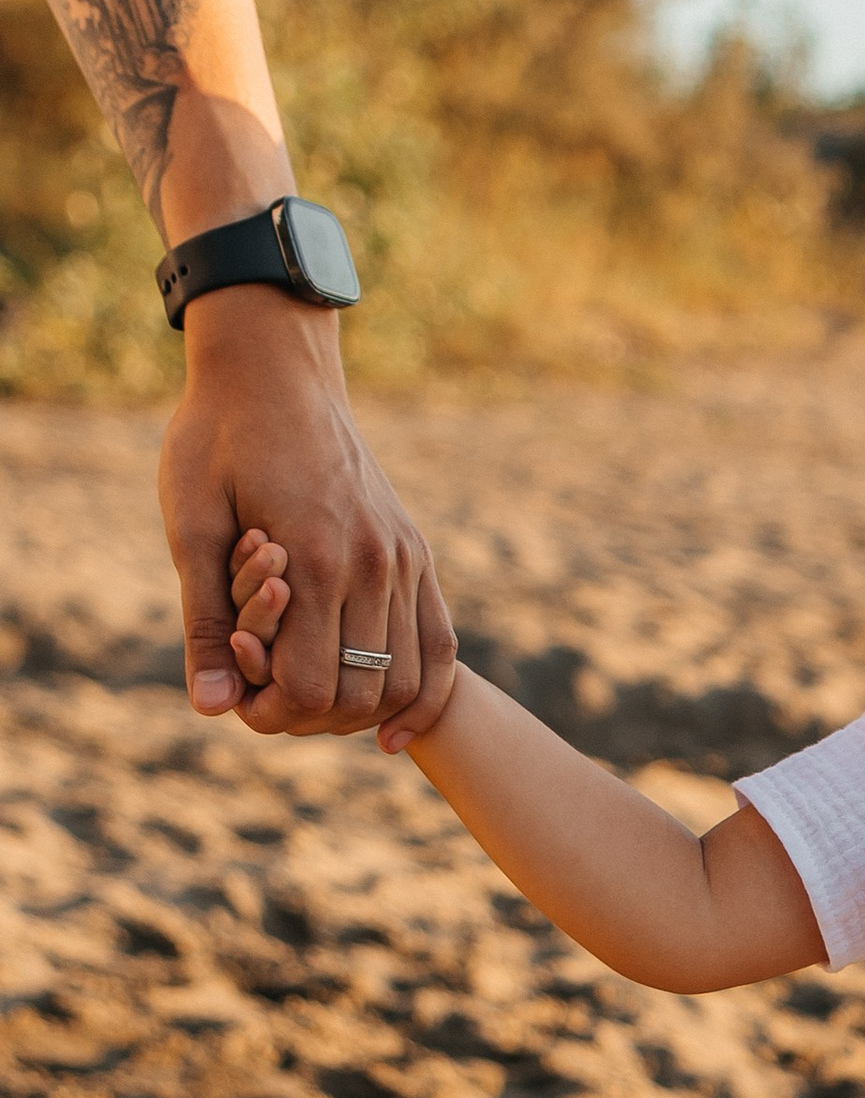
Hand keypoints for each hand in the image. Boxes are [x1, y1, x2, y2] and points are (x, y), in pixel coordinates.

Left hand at [157, 287, 455, 738]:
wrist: (276, 368)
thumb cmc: (218, 437)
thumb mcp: (190, 525)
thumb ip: (205, 620)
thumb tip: (211, 706)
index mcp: (316, 558)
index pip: (311, 685)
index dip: (271, 714)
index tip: (239, 704)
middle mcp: (374, 564)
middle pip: (362, 694)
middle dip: (312, 718)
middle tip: (270, 705)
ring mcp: (404, 558)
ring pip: (409, 679)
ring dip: (363, 712)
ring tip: (318, 709)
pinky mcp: (416, 551)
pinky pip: (441, 643)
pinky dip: (423, 693)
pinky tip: (395, 729)